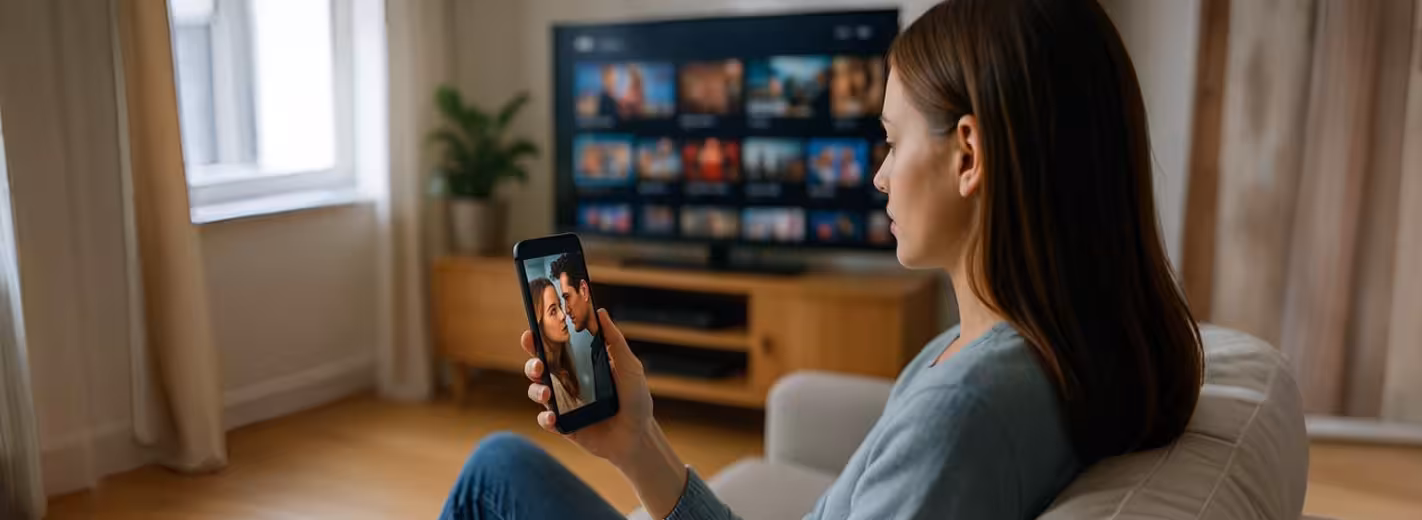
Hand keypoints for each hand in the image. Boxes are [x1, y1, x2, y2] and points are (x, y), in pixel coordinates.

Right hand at [521, 309, 654, 465]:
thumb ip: (615, 340)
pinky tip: (553, 417)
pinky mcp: (564, 425)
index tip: (531, 332)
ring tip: (546, 393)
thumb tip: (600, 312)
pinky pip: (546, 420)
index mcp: (579, 364)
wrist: (639, 436)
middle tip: (538, 364)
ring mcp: (564, 404)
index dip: (538, 339)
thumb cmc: (636, 399)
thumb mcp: (630, 366)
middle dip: (532, 363)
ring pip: (537, 391)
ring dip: (536, 390)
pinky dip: (545, 417)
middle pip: (539, 367)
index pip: (554, 347)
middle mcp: (567, 382)